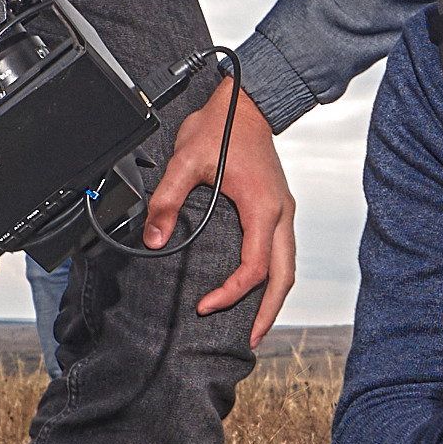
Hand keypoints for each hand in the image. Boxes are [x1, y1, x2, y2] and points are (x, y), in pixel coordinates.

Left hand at [143, 78, 297, 332]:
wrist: (247, 104)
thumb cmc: (220, 128)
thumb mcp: (186, 160)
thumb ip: (167, 201)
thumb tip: (154, 239)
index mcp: (262, 207)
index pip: (254, 266)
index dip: (231, 293)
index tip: (206, 306)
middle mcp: (280, 213)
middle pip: (284, 277)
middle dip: (268, 312)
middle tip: (248, 339)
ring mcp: (283, 212)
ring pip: (288, 267)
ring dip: (273, 299)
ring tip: (254, 324)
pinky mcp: (278, 209)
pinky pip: (282, 254)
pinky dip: (273, 278)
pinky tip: (256, 289)